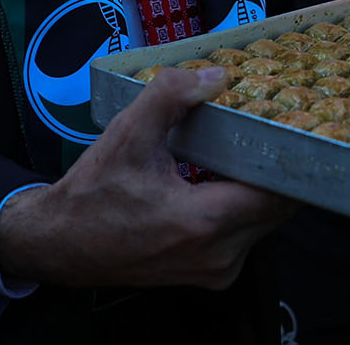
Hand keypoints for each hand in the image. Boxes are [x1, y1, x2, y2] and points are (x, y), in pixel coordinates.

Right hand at [0, 67, 295, 288]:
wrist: (59, 243)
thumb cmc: (92, 192)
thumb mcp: (127, 133)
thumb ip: (171, 95)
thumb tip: (217, 75)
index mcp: (203, 223)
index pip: (278, 192)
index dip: (288, 157)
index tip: (290, 125)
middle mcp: (218, 256)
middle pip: (277, 206)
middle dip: (275, 168)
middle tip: (271, 129)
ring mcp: (216, 271)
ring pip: (264, 222)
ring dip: (259, 187)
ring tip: (248, 149)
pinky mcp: (210, 275)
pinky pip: (246, 234)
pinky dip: (243, 206)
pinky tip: (225, 177)